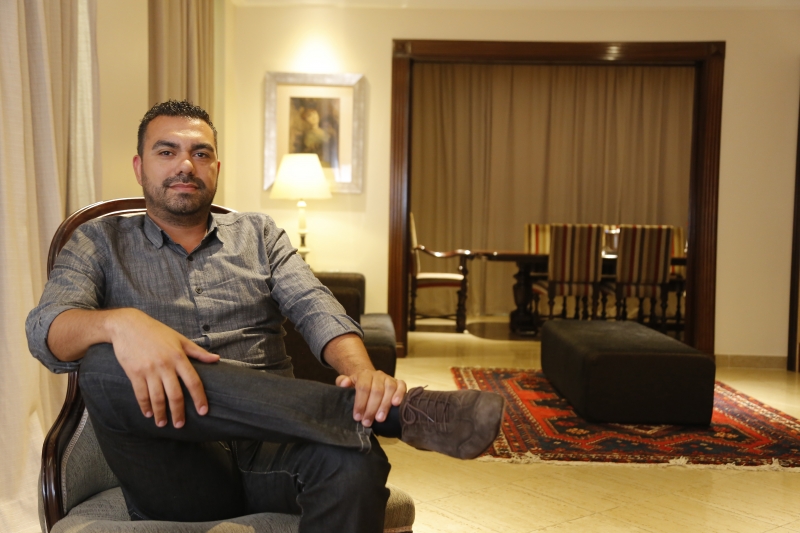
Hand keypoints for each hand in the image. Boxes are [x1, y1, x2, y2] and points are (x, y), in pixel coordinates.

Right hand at [107, 308, 219, 427]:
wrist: (128, 325)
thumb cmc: (156, 331)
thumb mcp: (179, 339)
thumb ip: (198, 352)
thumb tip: (217, 359)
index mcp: (179, 357)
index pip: (193, 382)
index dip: (199, 398)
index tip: (203, 412)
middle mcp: (165, 365)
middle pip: (175, 394)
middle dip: (178, 413)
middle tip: (180, 425)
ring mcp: (149, 370)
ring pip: (157, 397)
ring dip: (160, 413)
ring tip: (162, 423)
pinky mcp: (134, 373)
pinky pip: (141, 394)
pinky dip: (145, 406)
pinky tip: (148, 413)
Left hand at [336, 370, 406, 426]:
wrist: (369, 378)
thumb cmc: (358, 385)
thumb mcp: (348, 383)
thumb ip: (342, 382)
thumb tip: (344, 383)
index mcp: (364, 374)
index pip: (363, 387)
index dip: (360, 403)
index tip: (357, 417)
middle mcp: (378, 375)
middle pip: (376, 390)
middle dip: (371, 408)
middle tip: (367, 422)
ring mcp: (389, 378)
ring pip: (389, 389)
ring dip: (385, 405)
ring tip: (380, 419)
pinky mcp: (398, 382)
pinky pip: (401, 386)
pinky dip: (400, 394)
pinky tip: (396, 404)